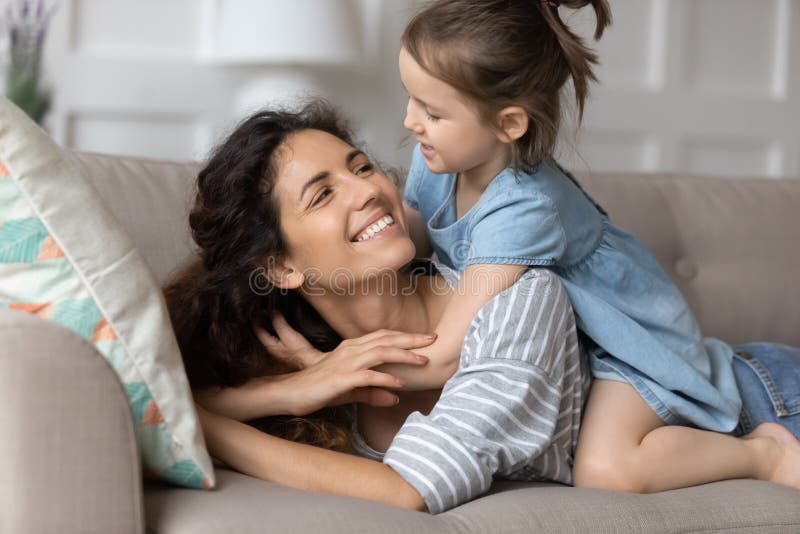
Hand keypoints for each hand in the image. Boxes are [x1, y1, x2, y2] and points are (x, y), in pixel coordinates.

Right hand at [255, 314, 434, 415]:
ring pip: (380, 353)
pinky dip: (385, 378)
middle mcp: (350, 350)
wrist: (290, 393)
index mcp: (352, 348)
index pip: (383, 337)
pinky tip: (399, 383)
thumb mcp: (350, 391)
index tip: (426, 338)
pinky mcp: (340, 378)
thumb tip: (394, 398)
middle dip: (411, 339)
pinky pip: (367, 376)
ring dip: (404, 356)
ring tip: (423, 361)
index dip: (405, 336)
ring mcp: (345, 363)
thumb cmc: (318, 390)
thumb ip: (372, 392)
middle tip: (433, 339)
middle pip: (386, 339)